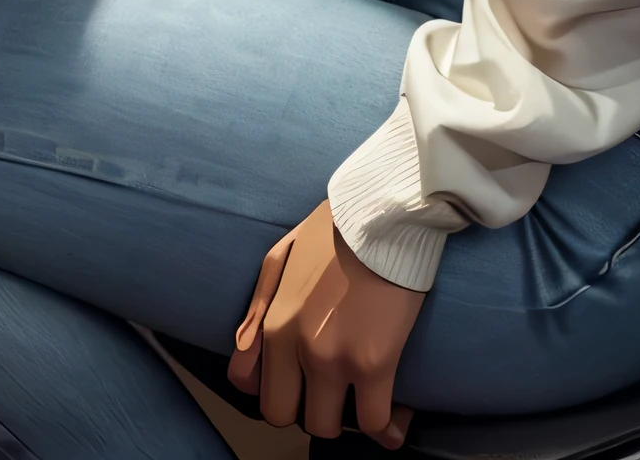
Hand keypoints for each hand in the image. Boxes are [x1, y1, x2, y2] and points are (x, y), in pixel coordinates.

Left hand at [227, 200, 422, 447]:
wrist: (385, 212)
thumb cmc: (336, 229)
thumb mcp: (282, 254)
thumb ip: (259, 304)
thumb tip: (244, 345)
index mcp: (272, 322)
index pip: (251, 388)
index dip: (276, 390)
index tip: (300, 385)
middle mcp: (296, 347)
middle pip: (284, 415)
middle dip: (305, 408)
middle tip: (331, 392)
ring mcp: (334, 358)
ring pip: (325, 427)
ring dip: (343, 417)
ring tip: (362, 399)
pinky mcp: (375, 363)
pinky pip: (373, 422)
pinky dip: (385, 426)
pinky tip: (396, 418)